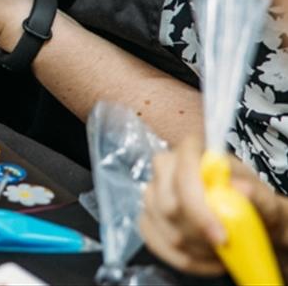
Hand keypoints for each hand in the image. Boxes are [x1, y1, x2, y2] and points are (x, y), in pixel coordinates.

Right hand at [141, 135, 287, 275]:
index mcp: (193, 151)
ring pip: (162, 227)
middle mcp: (166, 166)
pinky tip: (204, 261)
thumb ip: (256, 193)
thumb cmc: (254, 203)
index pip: (183, 173)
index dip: (197, 207)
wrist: (248, 218)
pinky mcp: (147, 215)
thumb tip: (240, 188)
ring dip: (192, 248)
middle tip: (224, 246)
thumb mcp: (265, 199)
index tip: (220, 236)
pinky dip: (182, 259)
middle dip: (197, 234)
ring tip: (219, 253)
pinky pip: (153, 241)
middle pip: (168, 205)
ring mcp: (152, 191)